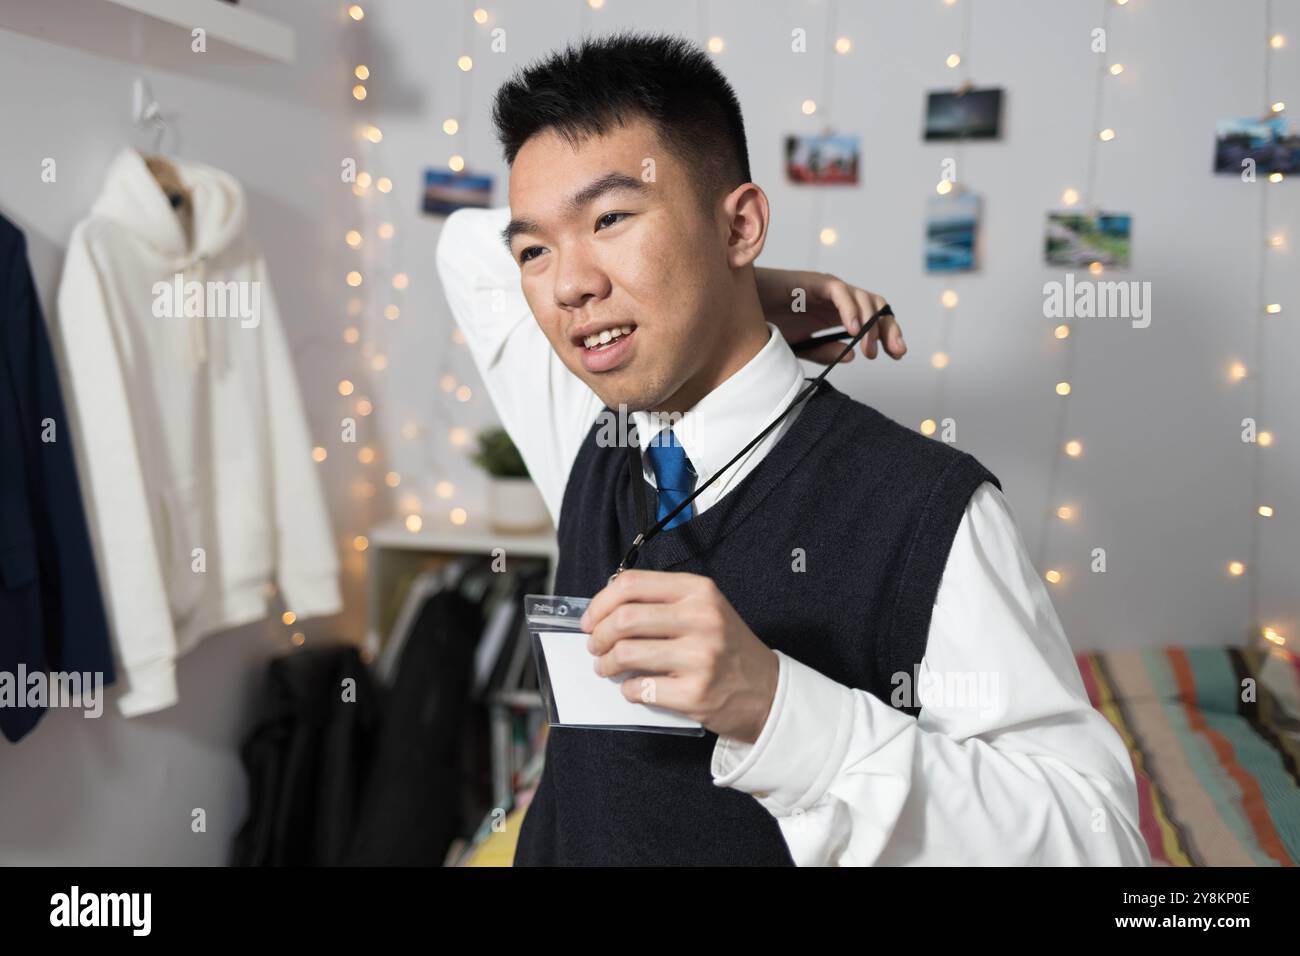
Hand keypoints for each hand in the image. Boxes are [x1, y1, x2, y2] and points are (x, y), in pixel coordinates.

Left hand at [580, 569, 778, 743]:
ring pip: (626, 653)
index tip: (590, 619)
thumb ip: (663, 602)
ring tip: (607, 667)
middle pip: (623, 618)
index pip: (632, 584)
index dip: (600, 602)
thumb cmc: (727, 648)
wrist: (768, 691)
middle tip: (595, 646)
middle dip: (598, 635)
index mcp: (699, 591)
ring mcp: (699, 658)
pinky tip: (634, 688)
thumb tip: (605, 610)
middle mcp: (701, 619)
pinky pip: (640, 688)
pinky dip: (628, 690)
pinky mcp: (694, 693)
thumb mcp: (705, 609)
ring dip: (606, 663)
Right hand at [754, 267, 905, 364]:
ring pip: (864, 299)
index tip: (896, 355)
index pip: (873, 320)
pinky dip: (849, 310)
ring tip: (869, 351)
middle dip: (889, 328)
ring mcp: (827, 289)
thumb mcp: (800, 347)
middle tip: (894, 353)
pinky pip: (840, 292)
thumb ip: (825, 352)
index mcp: (837, 315)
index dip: (888, 335)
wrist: (742, 310)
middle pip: (876, 307)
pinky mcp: (814, 282)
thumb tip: (851, 355)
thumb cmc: (768, 325)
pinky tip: (853, 331)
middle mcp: (838, 300)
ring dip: (871, 325)